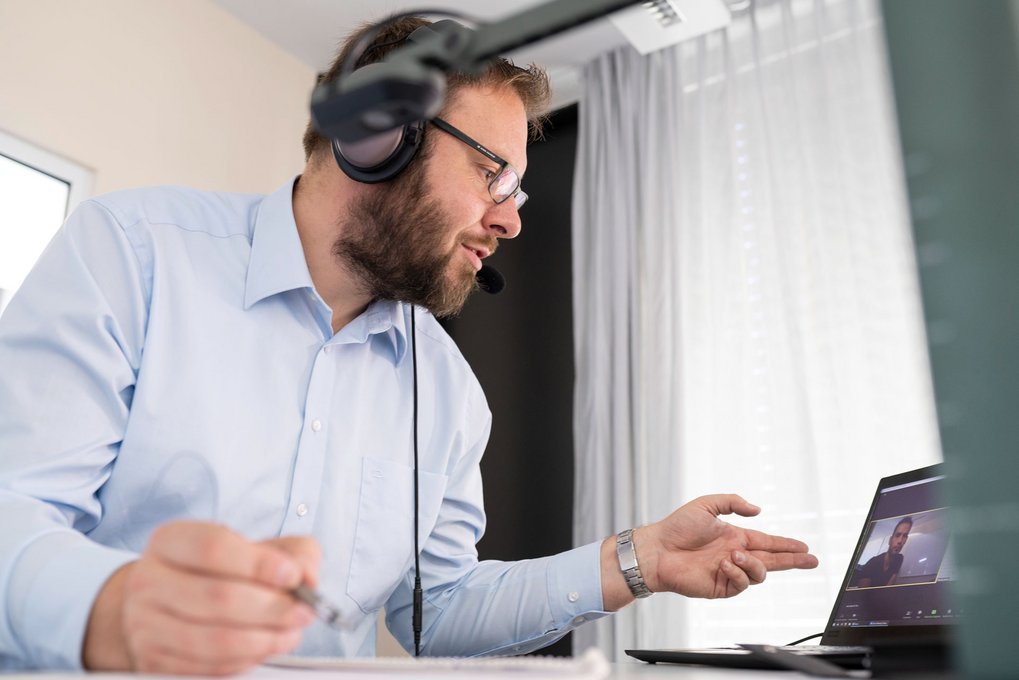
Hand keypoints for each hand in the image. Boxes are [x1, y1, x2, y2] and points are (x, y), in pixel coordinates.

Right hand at [83, 521, 320, 674]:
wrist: (167, 602)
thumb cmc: (220, 571)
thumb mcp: (258, 547)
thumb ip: (294, 552)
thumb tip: (307, 577)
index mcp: (170, 540)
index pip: (213, 548)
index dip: (259, 564)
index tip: (292, 575)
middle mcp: (149, 581)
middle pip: (217, 597)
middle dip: (272, 608)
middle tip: (304, 610)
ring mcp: (145, 624)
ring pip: (214, 639)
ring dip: (265, 639)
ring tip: (291, 631)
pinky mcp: (153, 661)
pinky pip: (209, 668)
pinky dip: (247, 660)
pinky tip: (266, 646)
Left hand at [602, 494, 817, 608]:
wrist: (658, 550)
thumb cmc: (677, 527)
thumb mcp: (706, 505)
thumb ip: (732, 502)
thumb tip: (758, 510)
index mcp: (735, 537)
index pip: (768, 542)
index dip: (787, 545)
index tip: (805, 547)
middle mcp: (736, 555)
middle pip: (773, 560)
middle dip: (794, 561)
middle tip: (811, 560)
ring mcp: (729, 572)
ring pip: (759, 573)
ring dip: (753, 564)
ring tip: (735, 554)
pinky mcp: (721, 587)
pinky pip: (741, 584)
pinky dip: (738, 573)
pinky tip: (724, 564)